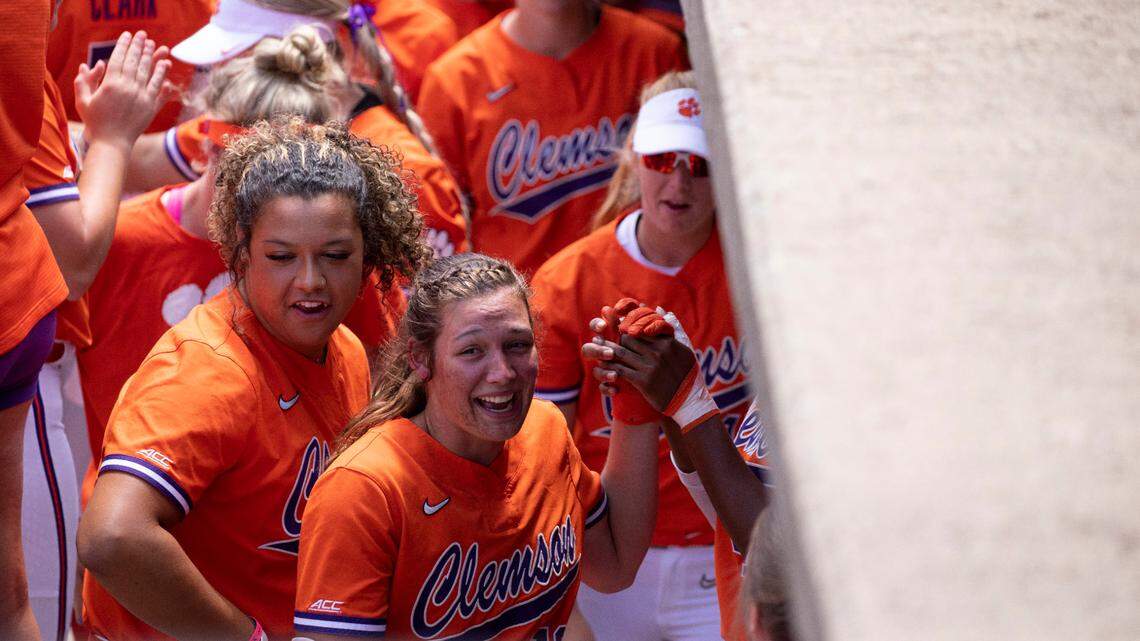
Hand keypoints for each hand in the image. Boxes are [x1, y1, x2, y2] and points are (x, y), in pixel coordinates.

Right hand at [75, 31, 171, 147]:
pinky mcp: (151, 107)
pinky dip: (162, 75)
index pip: (118, 59)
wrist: (112, 143)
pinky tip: (166, 65)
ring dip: (152, 57)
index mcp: (110, 84)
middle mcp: (128, 88)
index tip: (127, 35)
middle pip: (135, 62)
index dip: (123, 45)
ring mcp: (141, 97)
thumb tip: (88, 65)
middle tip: (143, 35)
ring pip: (148, 72)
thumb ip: (83, 81)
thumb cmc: (95, 122)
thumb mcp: (83, 101)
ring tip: (156, 45)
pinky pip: (159, 88)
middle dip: (139, 46)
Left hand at [584, 332, 696, 411]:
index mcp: (668, 342)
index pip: (642, 327)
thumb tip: (661, 310)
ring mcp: (650, 366)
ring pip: (621, 352)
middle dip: (614, 335)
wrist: (688, 400)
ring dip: (606, 348)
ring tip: (597, 343)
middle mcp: (659, 352)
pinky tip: (602, 364)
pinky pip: (620, 369)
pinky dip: (609, 366)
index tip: (616, 324)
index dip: (627, 325)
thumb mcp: (686, 348)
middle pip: (629, 338)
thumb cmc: (687, 373)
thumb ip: (674, 328)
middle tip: (601, 332)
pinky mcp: (643, 381)